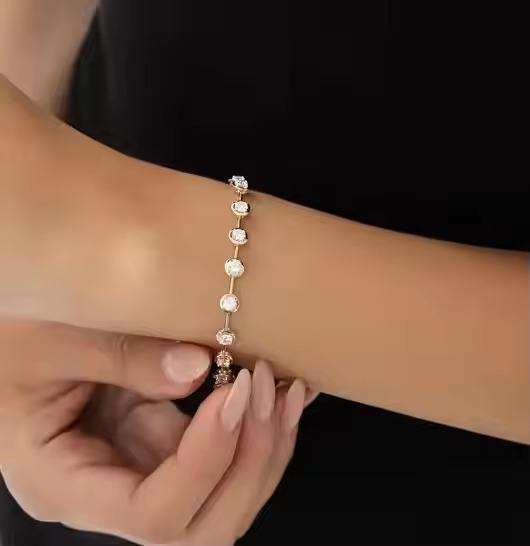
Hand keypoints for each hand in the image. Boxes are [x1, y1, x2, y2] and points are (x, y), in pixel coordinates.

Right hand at [0, 320, 306, 544]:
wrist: (11, 340)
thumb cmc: (12, 343)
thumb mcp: (55, 342)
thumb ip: (122, 356)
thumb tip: (201, 368)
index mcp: (66, 487)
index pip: (154, 514)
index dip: (205, 461)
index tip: (232, 392)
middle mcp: (112, 494)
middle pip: (204, 525)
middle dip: (250, 462)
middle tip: (267, 389)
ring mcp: (143, 470)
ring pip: (225, 497)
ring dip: (266, 447)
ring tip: (287, 387)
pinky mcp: (161, 441)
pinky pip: (224, 454)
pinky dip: (261, 427)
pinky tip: (284, 389)